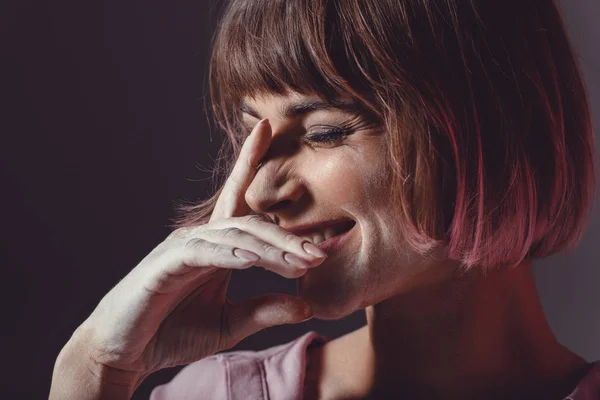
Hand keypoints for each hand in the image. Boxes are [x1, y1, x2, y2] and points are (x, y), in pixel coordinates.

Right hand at [73, 119, 326, 378]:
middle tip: (321, 251)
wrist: (127, 354)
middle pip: (251, 224)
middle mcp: (201, 239)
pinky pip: (204, 252)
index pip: (238, 198)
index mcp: (217, 247)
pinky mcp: (166, 264)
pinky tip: (252, 259)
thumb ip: (264, 310)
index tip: (267, 127)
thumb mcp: (230, 323)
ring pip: (235, 237)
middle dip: (288, 237)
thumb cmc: (173, 333)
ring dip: (270, 249)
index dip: (250, 160)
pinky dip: (229, 254)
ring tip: (303, 261)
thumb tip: (307, 305)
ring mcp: (182, 248)